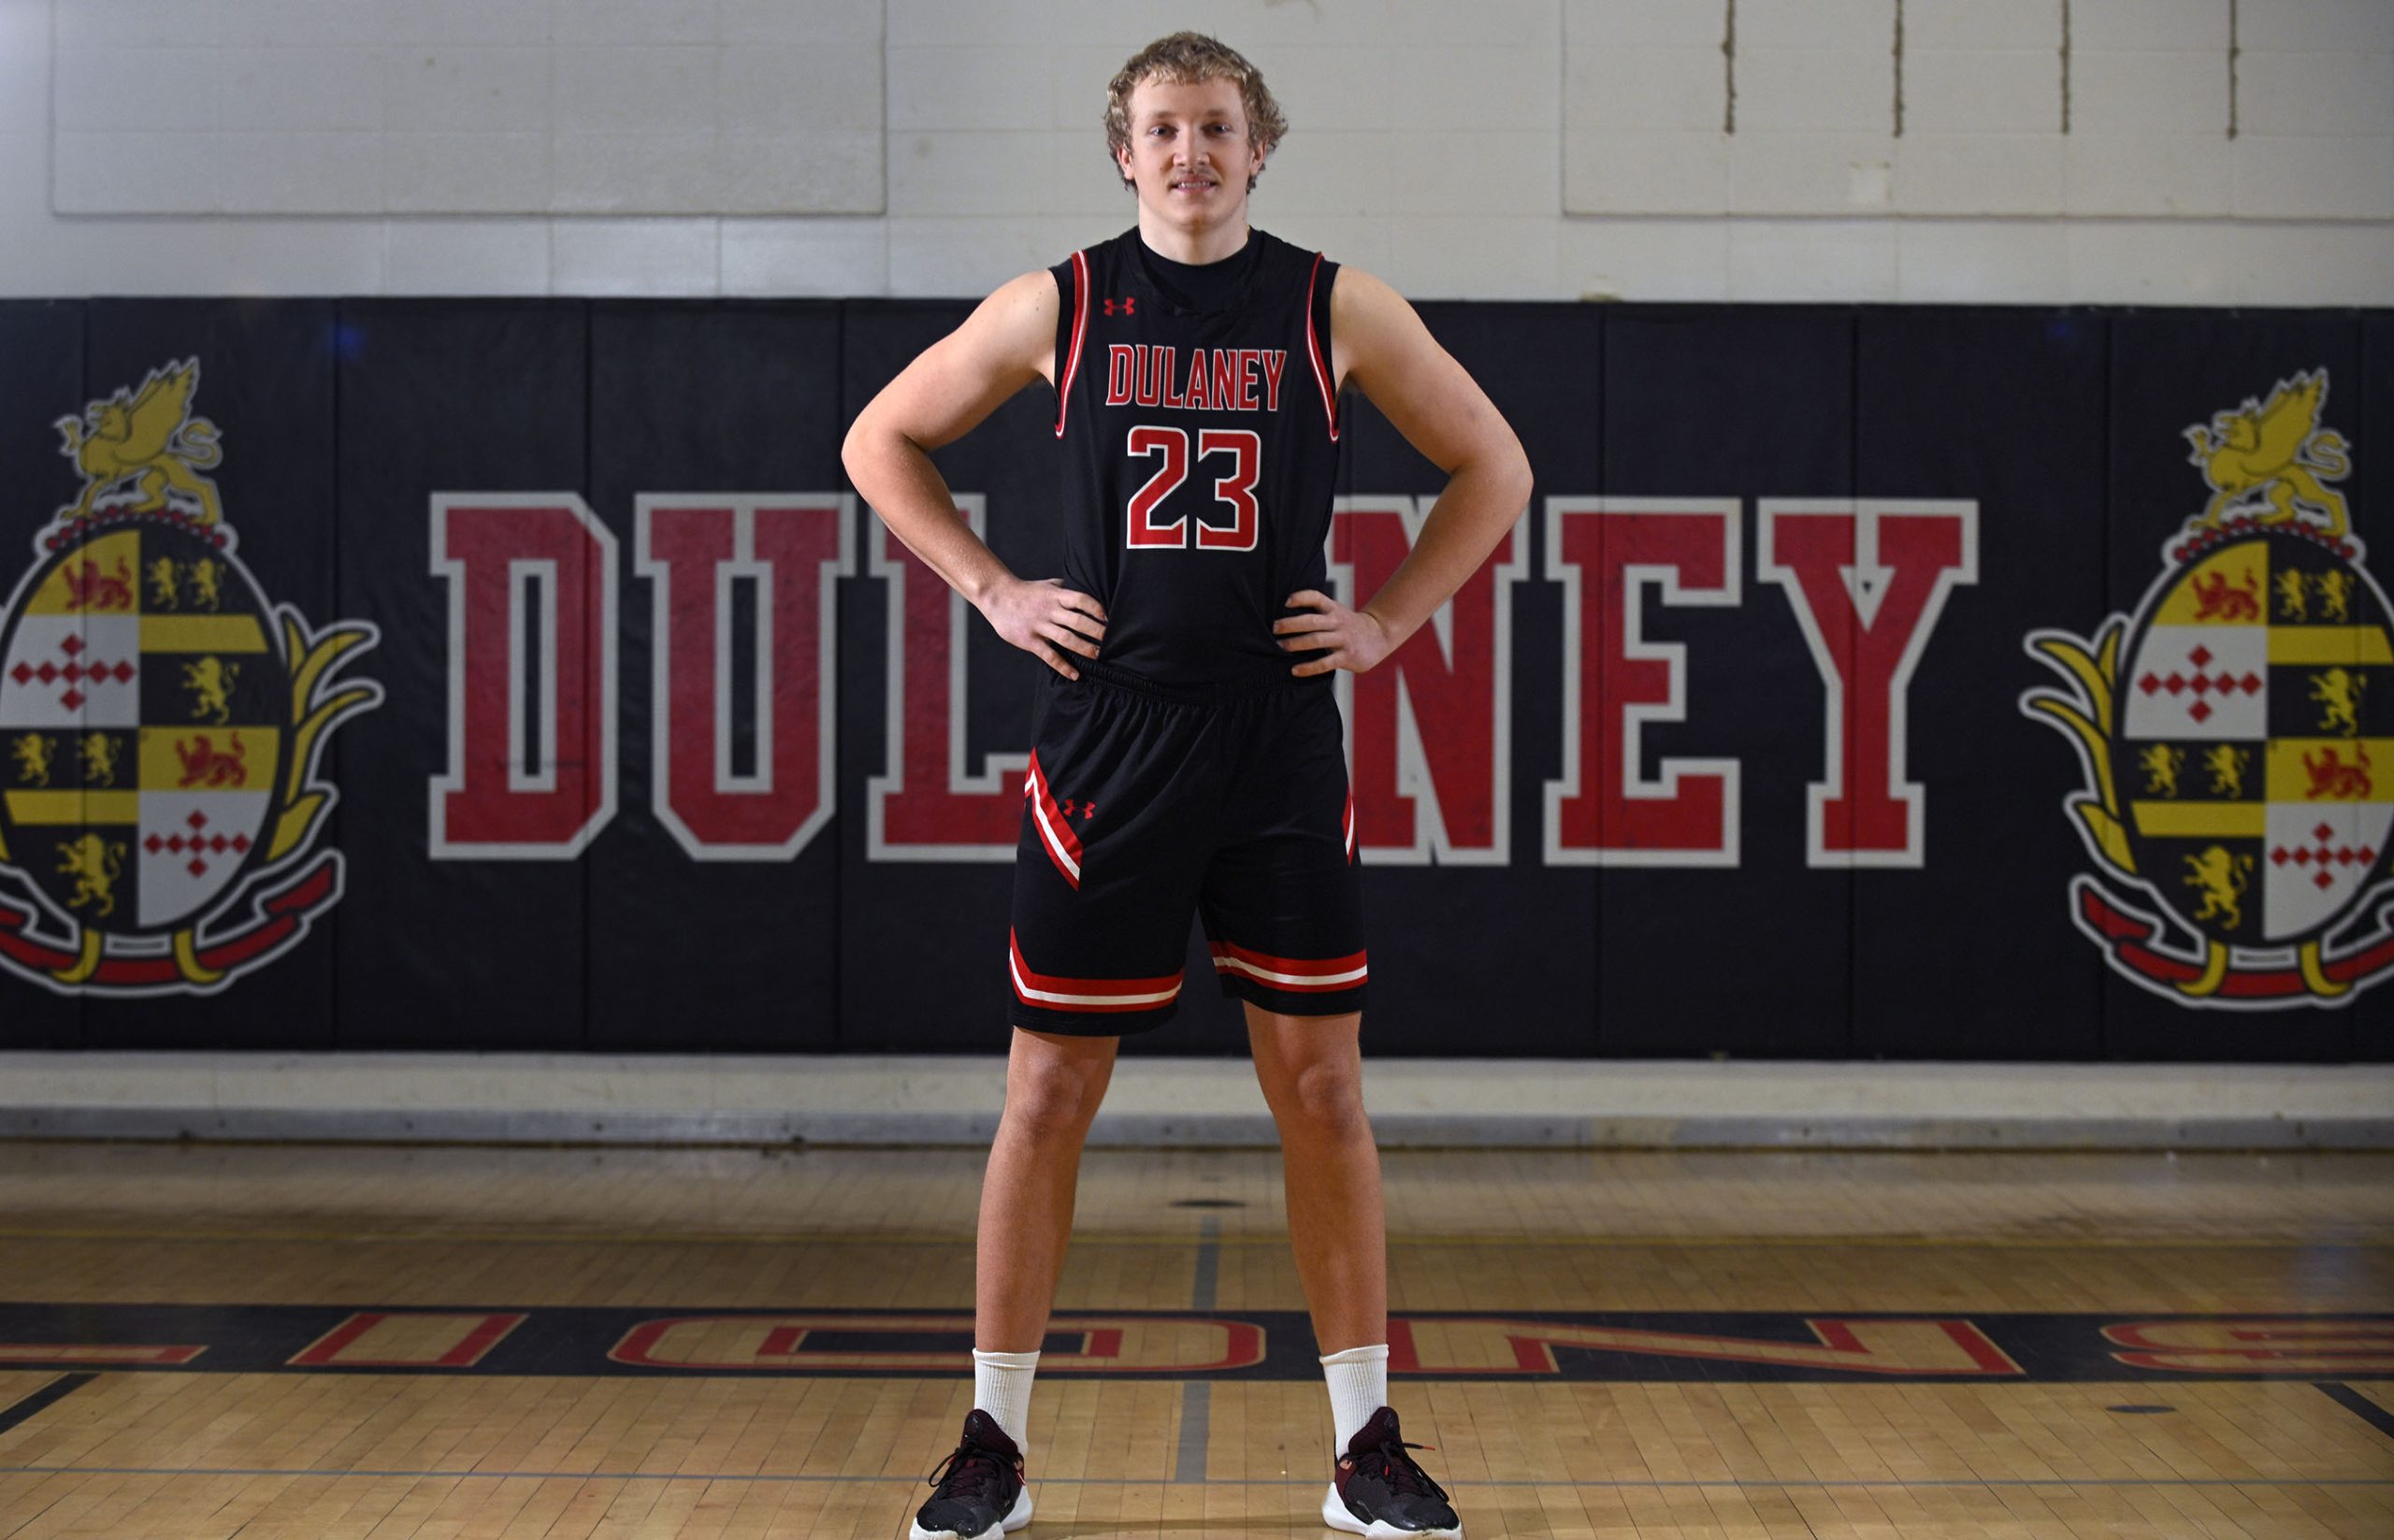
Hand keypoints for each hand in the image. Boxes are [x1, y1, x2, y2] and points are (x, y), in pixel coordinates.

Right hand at [978, 575, 1105, 678]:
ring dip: (1085, 648)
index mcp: (1055, 596)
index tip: (1107, 618)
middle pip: (1078, 621)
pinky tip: (1075, 674)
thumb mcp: (1047, 585)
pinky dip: (1063, 666)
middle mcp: (1049, 610)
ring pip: (1067, 639)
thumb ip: (1065, 588)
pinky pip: (1049, 656)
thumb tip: (1087, 589)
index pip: (1081, 600)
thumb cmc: (1026, 591)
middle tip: (1111, 640)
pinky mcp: (1029, 640)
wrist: (997, 597)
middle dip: (1096, 631)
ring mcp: (1039, 626)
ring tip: (1099, 656)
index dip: (1096, 608)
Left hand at [1273, 589, 1394, 676]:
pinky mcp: (1347, 656)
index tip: (1286, 602)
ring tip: (1280, 647)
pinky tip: (1295, 670)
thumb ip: (1318, 612)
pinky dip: (1308, 667)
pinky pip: (1325, 663)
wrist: (1379, 636)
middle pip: (1312, 621)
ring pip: (1316, 641)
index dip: (1301, 598)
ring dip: (1296, 644)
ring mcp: (1343, 639)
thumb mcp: (1337, 612)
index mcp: (1333, 609)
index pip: (1316, 598)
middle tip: (1275, 628)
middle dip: (1291, 624)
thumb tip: (1286, 617)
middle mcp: (1338, 622)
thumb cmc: (1349, 625)